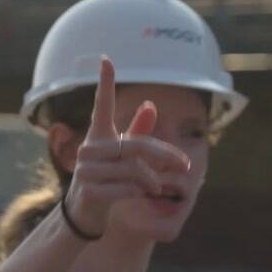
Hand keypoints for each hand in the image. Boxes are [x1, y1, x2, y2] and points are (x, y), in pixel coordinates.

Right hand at [64, 56, 191, 235]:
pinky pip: (127, 187)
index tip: (106, 60)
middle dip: (165, 156)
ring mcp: (85, 169)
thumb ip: (138, 132)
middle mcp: (89, 148)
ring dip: (152, 180)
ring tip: (154, 187)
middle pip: (137, 145)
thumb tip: (150, 105)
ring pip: (134, 169)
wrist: (87, 212)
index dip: (105, 83)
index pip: (102, 105)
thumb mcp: (125, 156)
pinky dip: (140, 192)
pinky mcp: (89, 190)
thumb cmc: (109, 178)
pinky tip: (139, 194)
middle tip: (185, 165)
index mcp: (98, 135)